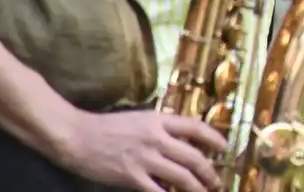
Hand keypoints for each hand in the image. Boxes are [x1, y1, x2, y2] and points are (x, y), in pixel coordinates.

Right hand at [57, 109, 225, 191]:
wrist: (78, 136)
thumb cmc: (108, 126)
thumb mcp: (141, 118)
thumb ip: (163, 127)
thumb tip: (184, 139)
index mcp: (160, 121)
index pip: (196, 128)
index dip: (214, 138)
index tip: (225, 147)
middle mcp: (157, 139)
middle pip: (193, 156)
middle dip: (209, 170)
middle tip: (217, 179)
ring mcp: (145, 159)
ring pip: (181, 176)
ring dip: (196, 186)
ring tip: (204, 191)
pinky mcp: (131, 177)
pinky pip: (157, 191)